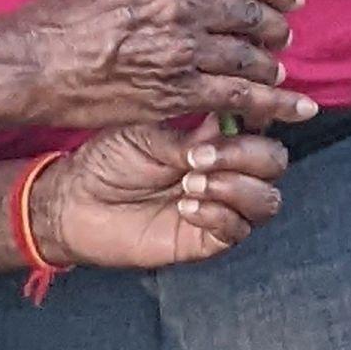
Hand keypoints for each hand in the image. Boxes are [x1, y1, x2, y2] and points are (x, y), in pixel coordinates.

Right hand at [0, 0, 313, 134]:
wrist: (30, 62)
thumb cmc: (61, 20)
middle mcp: (181, 6)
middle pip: (252, 13)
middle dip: (277, 26)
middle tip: (284, 34)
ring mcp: (181, 51)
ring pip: (251, 56)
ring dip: (272, 66)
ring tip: (277, 72)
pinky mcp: (175, 93)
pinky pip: (239, 96)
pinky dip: (271, 103)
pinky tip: (291, 107)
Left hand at [34, 122, 289, 271]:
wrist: (75, 200)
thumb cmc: (108, 159)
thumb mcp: (148, 133)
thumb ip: (192, 132)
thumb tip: (232, 113)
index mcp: (215, 137)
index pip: (261, 125)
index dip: (264, 115)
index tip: (247, 109)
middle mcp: (226, 171)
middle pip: (275, 162)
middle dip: (247, 155)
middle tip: (199, 156)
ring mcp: (219, 206)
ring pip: (267, 200)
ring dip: (236, 188)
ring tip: (189, 183)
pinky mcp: (205, 240)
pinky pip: (236, 231)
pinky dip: (218, 215)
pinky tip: (186, 206)